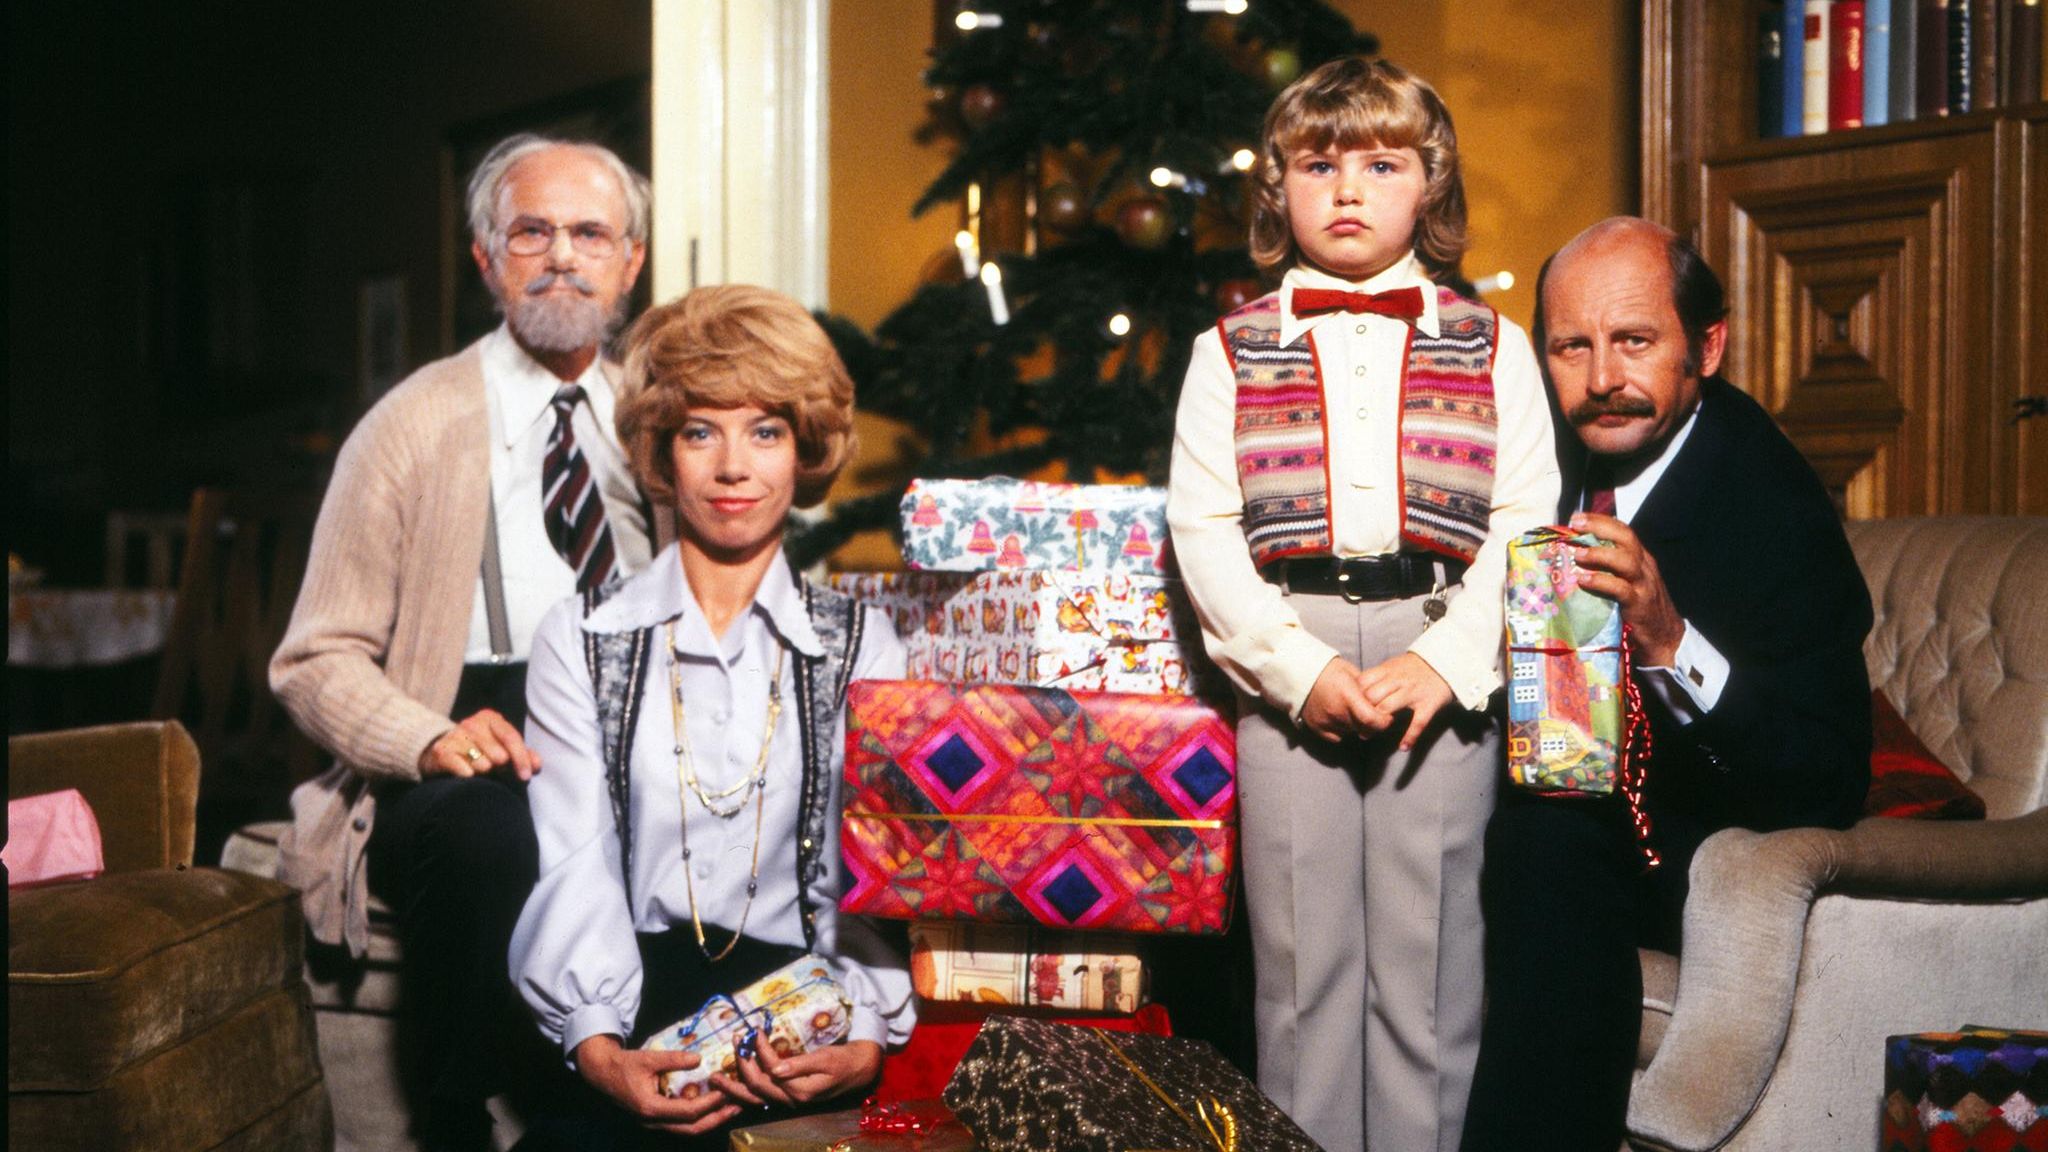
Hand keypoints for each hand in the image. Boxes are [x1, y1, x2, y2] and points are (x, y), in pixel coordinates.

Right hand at [418, 708, 538, 779]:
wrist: (444, 753)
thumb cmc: (481, 750)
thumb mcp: (502, 748)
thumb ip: (522, 755)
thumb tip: (536, 765)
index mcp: (490, 718)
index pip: (511, 737)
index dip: (521, 758)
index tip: (526, 776)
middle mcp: (472, 723)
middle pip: (498, 752)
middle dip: (502, 767)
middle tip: (499, 771)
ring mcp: (455, 735)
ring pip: (481, 762)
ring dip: (485, 771)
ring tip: (482, 771)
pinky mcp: (442, 751)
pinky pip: (462, 768)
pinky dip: (468, 774)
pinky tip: (468, 775)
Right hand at [573, 1034, 741, 1134]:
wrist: (602, 1074)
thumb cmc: (624, 1065)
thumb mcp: (648, 1058)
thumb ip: (673, 1059)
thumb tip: (698, 1058)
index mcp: (650, 1108)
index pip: (688, 1111)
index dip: (710, 1102)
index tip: (727, 1090)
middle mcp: (653, 1121)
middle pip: (692, 1128)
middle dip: (717, 1119)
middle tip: (738, 1106)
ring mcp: (654, 1123)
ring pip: (688, 1129)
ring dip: (711, 1120)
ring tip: (731, 1108)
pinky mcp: (656, 1119)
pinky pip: (682, 1124)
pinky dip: (699, 1117)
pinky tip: (713, 1106)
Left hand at [712, 1039, 882, 1110]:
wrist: (857, 1072)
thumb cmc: (842, 1062)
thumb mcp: (825, 1059)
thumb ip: (800, 1065)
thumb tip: (775, 1067)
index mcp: (799, 1091)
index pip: (770, 1070)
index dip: (759, 1050)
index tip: (755, 1030)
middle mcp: (789, 1100)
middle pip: (756, 1087)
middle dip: (740, 1065)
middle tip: (733, 1042)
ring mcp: (786, 1101)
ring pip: (753, 1098)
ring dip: (734, 1086)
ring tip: (717, 1076)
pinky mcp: (784, 1098)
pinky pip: (758, 1099)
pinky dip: (743, 1093)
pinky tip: (732, 1086)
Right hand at [1298, 658, 1393, 743]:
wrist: (1300, 673)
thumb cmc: (1329, 670)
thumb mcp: (1353, 674)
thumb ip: (1368, 691)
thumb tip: (1382, 703)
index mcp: (1347, 696)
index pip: (1372, 719)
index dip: (1383, 722)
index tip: (1386, 717)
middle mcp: (1337, 712)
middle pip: (1364, 728)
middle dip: (1372, 724)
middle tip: (1372, 714)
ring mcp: (1326, 721)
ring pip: (1352, 732)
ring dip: (1357, 726)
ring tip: (1352, 712)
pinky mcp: (1317, 728)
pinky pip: (1338, 737)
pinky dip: (1343, 730)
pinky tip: (1340, 718)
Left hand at [1355, 652, 1455, 750]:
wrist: (1446, 662)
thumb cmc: (1415, 667)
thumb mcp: (1393, 665)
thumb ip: (1376, 677)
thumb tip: (1355, 691)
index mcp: (1388, 670)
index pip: (1362, 682)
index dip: (1354, 696)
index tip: (1351, 707)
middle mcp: (1399, 680)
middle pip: (1371, 697)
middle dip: (1362, 712)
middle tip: (1357, 724)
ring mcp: (1414, 692)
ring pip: (1387, 708)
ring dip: (1378, 724)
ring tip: (1371, 734)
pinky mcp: (1430, 704)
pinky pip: (1418, 723)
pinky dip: (1410, 737)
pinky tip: (1403, 747)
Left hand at [1568, 512, 1685, 665]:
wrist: (1665, 638)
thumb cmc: (1638, 609)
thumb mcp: (1628, 583)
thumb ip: (1609, 569)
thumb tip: (1575, 555)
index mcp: (1641, 559)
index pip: (1624, 531)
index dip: (1601, 521)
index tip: (1577, 517)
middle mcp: (1644, 568)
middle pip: (1626, 539)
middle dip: (1600, 527)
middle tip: (1575, 525)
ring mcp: (1643, 586)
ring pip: (1626, 561)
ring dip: (1600, 554)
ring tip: (1577, 554)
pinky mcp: (1639, 605)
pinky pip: (1621, 589)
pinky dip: (1601, 582)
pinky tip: (1584, 580)